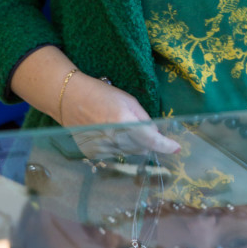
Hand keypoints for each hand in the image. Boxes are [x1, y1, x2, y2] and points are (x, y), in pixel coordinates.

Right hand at [61, 74, 179, 156]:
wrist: (69, 98)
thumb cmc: (101, 94)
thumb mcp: (128, 100)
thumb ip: (143, 118)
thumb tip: (154, 133)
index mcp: (124, 122)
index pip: (151, 140)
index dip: (166, 145)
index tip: (176, 148)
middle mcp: (114, 139)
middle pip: (141, 148)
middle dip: (146, 140)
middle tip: (137, 125)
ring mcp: (102, 148)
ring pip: (128, 152)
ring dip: (131, 143)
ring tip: (118, 125)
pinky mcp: (93, 153)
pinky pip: (114, 154)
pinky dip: (117, 145)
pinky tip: (107, 131)